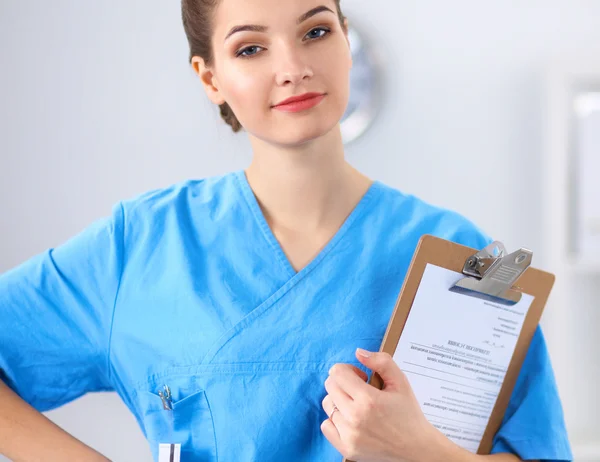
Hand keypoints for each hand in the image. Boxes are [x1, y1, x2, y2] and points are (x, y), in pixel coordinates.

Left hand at [320, 348, 447, 461]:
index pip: (337, 373)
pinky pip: (326, 426)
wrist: (416, 449)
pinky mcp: (346, 448)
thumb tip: (358, 353)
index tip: (362, 378)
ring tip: (357, 405)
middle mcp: (355, 418)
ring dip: (339, 400)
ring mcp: (349, 435)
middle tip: (361, 390)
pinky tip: (351, 419)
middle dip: (343, 382)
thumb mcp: (401, 382)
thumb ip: (381, 361)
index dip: (349, 370)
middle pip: (330, 386)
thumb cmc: (409, 414)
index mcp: (368, 399)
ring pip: (328, 404)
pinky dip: (334, 420)